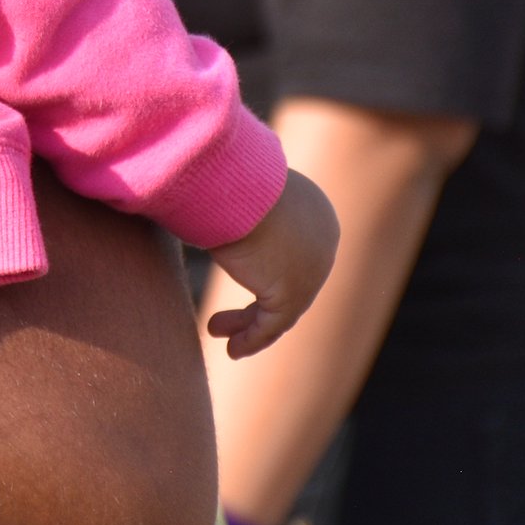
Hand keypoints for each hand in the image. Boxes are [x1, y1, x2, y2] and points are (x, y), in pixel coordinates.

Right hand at [206, 170, 339, 357]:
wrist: (231, 179)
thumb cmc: (222, 175)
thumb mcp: (233, 188)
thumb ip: (230, 203)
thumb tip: (200, 196)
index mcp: (315, 211)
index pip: (294, 252)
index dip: (263, 274)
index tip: (236, 278)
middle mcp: (323, 241)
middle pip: (288, 282)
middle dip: (257, 304)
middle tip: (226, 316)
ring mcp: (313, 269)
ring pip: (281, 307)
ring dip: (248, 324)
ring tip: (216, 330)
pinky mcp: (294, 291)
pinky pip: (274, 324)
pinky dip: (252, 339)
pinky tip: (231, 349)